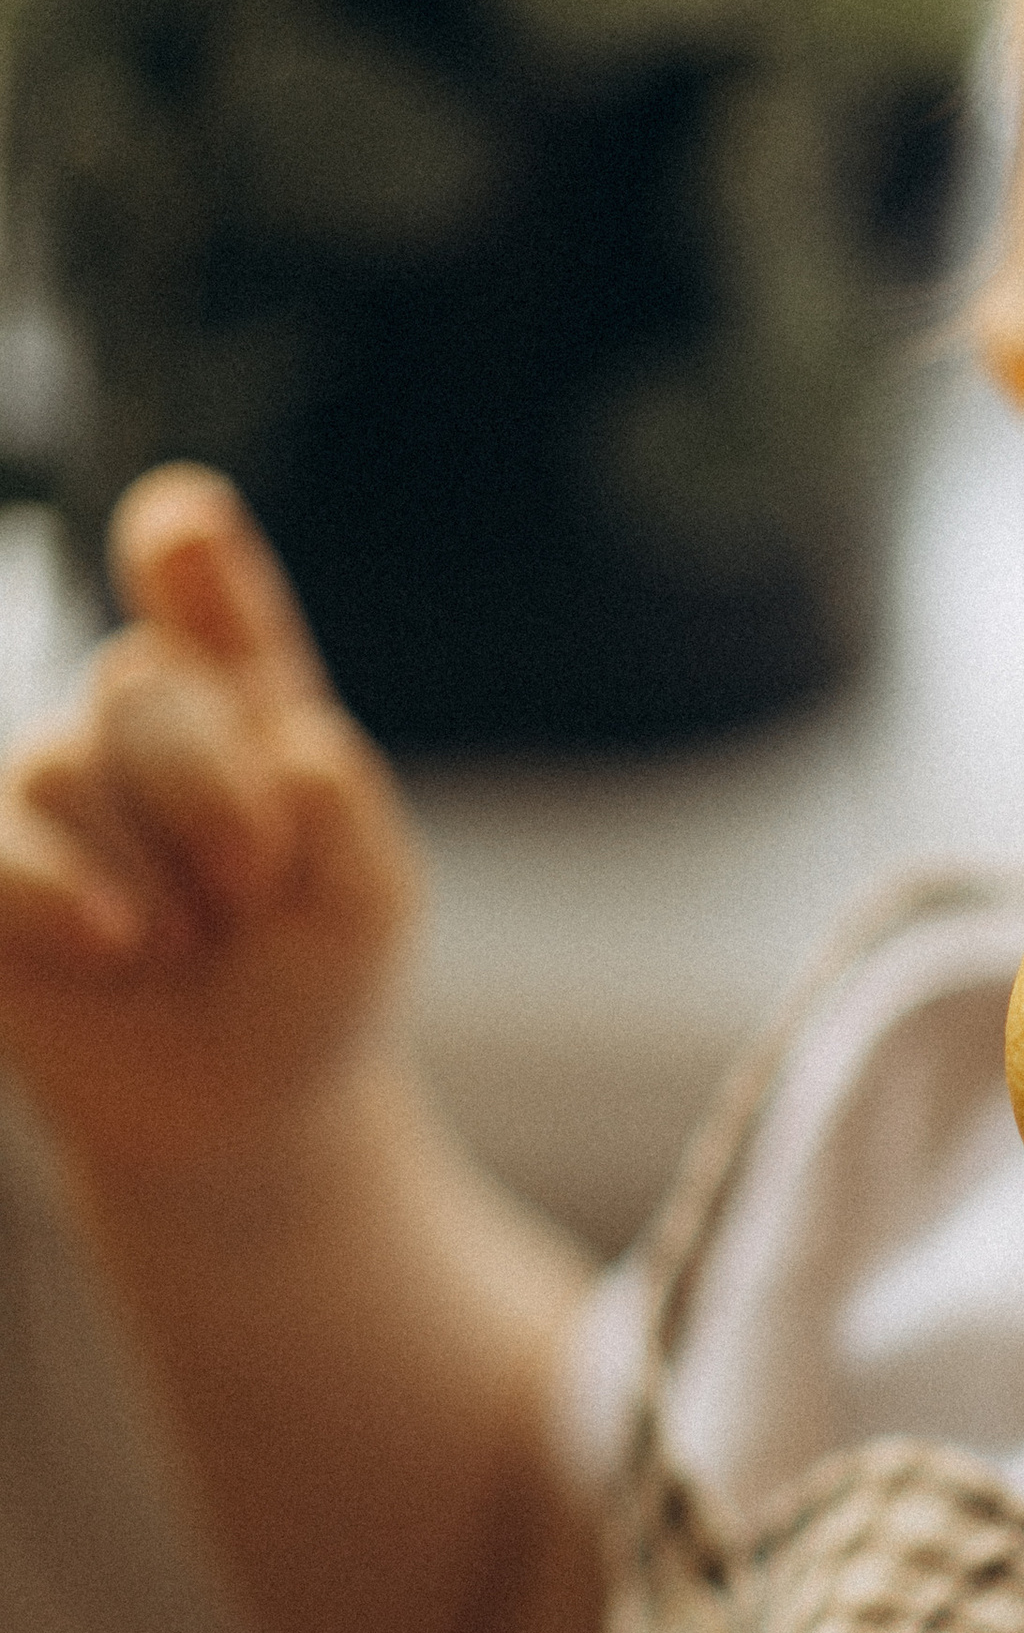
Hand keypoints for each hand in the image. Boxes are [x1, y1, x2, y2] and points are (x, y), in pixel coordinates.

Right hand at [0, 466, 417, 1185]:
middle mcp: (136, 718)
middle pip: (143, 685)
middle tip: (254, 897)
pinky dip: (57, 892)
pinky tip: (113, 945)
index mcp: (245, 699)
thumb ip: (345, 812)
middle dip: (215, 802)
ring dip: (150, 881)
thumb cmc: (310, 980)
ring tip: (184, 948)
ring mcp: (48, 781)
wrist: (240, 1105)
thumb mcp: (366, 897)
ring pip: (64, 763)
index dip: (195, 566)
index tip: (183, 528)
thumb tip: (297, 748)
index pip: (216, 610)